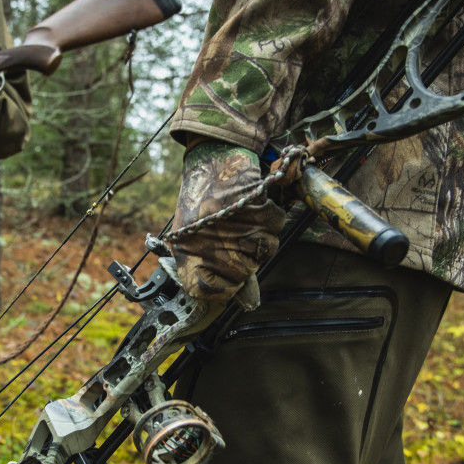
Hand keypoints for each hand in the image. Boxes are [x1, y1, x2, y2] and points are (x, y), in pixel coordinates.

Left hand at [168, 140, 284, 302]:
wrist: (213, 161)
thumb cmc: (202, 201)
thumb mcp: (196, 239)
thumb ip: (221, 273)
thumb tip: (249, 302)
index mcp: (189, 256)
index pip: (211, 292)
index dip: (221, 287)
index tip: (223, 277)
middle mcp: (216, 248)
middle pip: (243, 275)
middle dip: (241, 259)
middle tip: (230, 235)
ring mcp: (241, 233)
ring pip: (264, 253)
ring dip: (256, 238)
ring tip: (239, 219)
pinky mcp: (262, 215)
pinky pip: (274, 230)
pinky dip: (266, 219)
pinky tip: (249, 208)